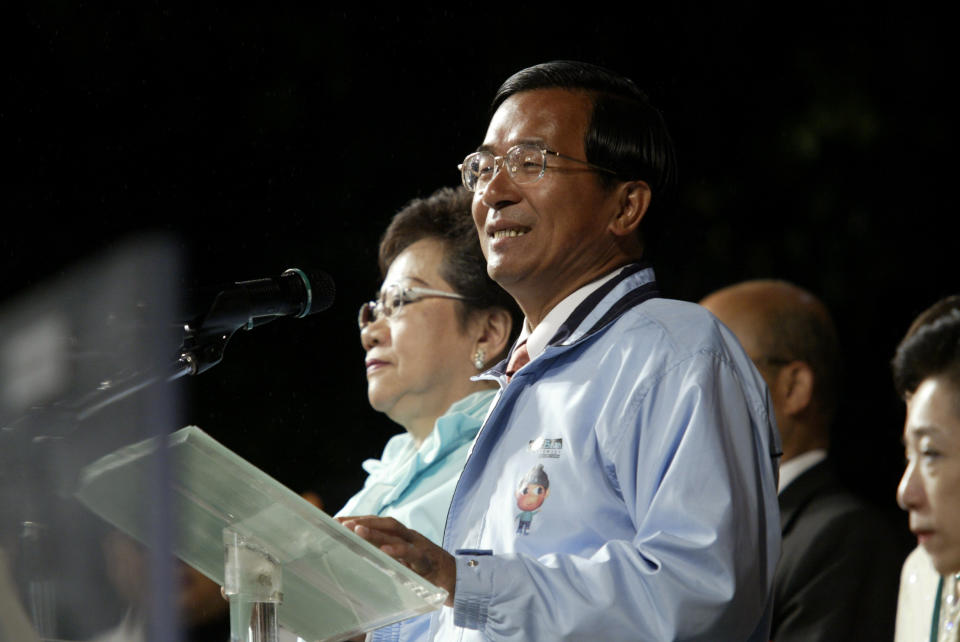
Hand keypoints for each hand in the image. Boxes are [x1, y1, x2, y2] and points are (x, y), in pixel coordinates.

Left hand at [337, 515, 455, 605]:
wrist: (457, 580)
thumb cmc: (427, 570)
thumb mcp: (404, 560)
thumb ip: (387, 553)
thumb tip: (359, 551)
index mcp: (403, 536)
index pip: (379, 523)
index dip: (359, 519)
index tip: (337, 521)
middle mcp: (410, 537)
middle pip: (385, 523)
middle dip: (363, 520)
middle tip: (341, 524)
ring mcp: (420, 546)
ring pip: (396, 534)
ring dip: (375, 531)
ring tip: (356, 530)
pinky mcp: (427, 560)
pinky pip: (412, 554)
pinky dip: (398, 550)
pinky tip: (384, 550)